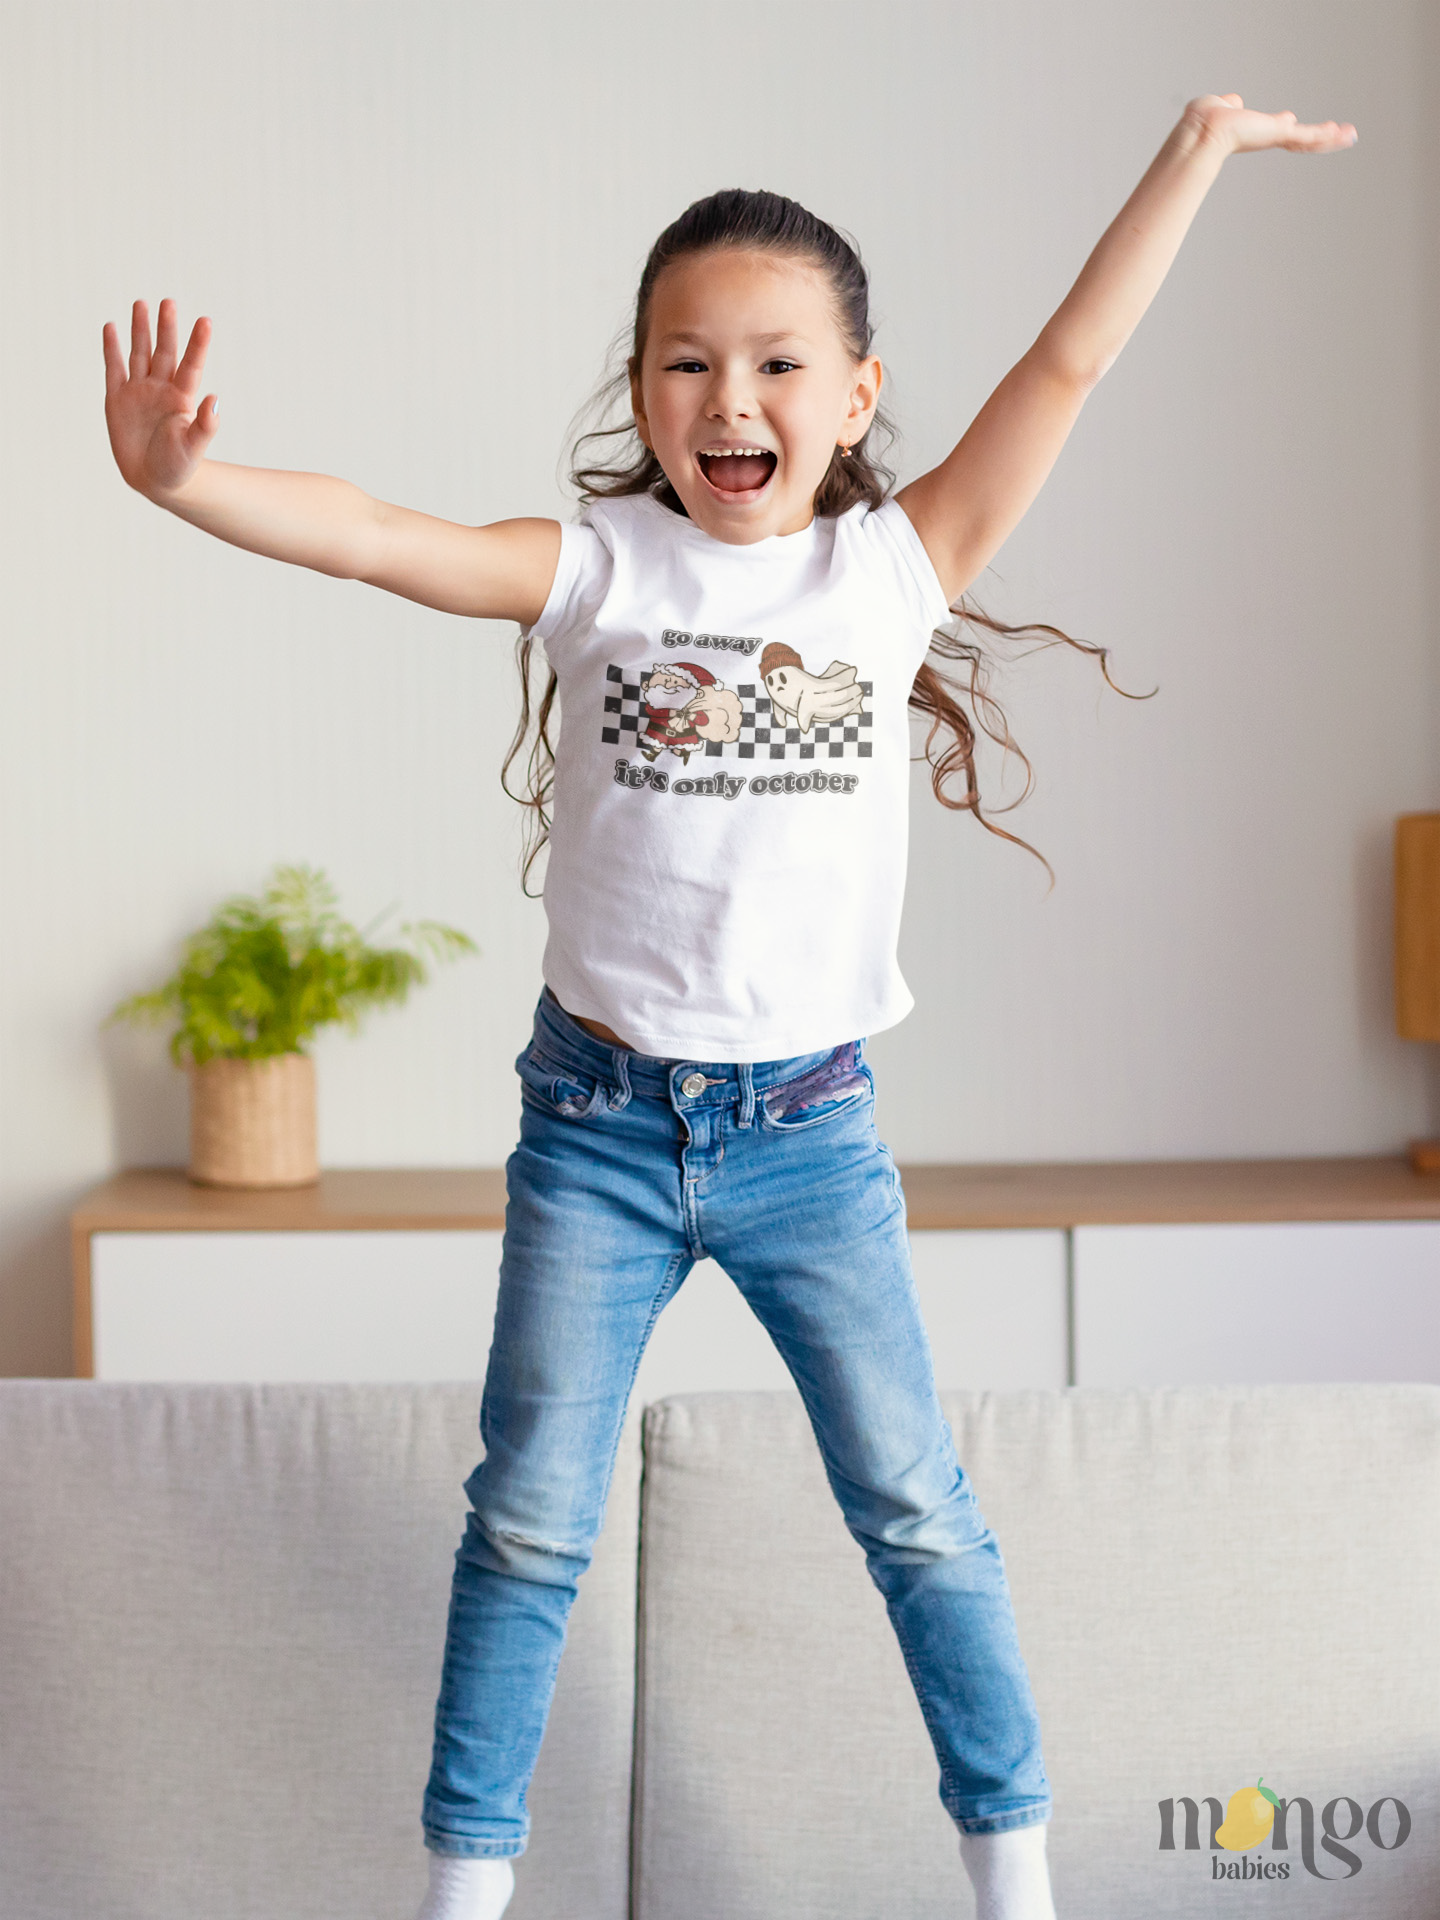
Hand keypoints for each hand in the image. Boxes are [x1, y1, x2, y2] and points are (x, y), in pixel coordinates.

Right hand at [102, 298, 218, 495]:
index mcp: (182, 398)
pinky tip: (111, 327)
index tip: (206, 321)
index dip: (198, 344)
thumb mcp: (193, 449)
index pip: (191, 365)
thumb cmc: (179, 467)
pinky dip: (112, 349)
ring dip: (140, 330)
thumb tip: (215, 400)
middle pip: (164, 352)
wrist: (154, 480)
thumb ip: (204, 425)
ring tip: (142, 304)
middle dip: (166, 328)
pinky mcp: (117, 399)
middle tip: (168, 302)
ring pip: (139, 354)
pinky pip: (114, 369)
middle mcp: (161, 389)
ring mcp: (139, 391)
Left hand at [1183, 93, 1356, 157]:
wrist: (1206, 128)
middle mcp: (1267, 137)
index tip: (1293, 121)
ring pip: (1308, 140)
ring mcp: (1275, 137)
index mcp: (1255, 131)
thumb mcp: (1224, 107)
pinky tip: (1344, 135)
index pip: (1278, 129)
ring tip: (1349, 136)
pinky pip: (1310, 137)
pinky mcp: (1281, 134)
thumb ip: (1232, 105)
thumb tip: (1234, 101)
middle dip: (1317, 137)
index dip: (1287, 127)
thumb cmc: (1207, 120)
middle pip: (1298, 139)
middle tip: (1335, 135)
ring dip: (1329, 138)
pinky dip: (1328, 136)